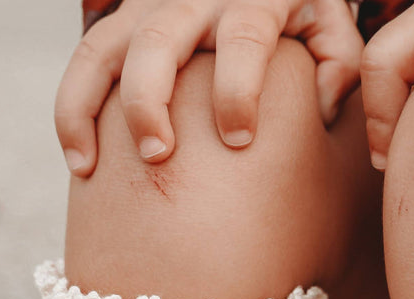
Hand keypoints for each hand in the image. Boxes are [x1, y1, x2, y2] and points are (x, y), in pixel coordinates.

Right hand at [56, 0, 363, 174]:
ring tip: (87, 167)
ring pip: (102, 47)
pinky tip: (82, 162)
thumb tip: (321, 107)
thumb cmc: (306, 12)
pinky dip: (73, 108)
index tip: (239, 140)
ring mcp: (150, 7)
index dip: (239, 89)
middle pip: (159, 40)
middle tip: (159, 157)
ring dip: (86, 106)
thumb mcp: (333, 27)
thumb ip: (339, 65)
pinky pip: (87, 60)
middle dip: (151, 99)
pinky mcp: (125, 21)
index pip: (244, 38)